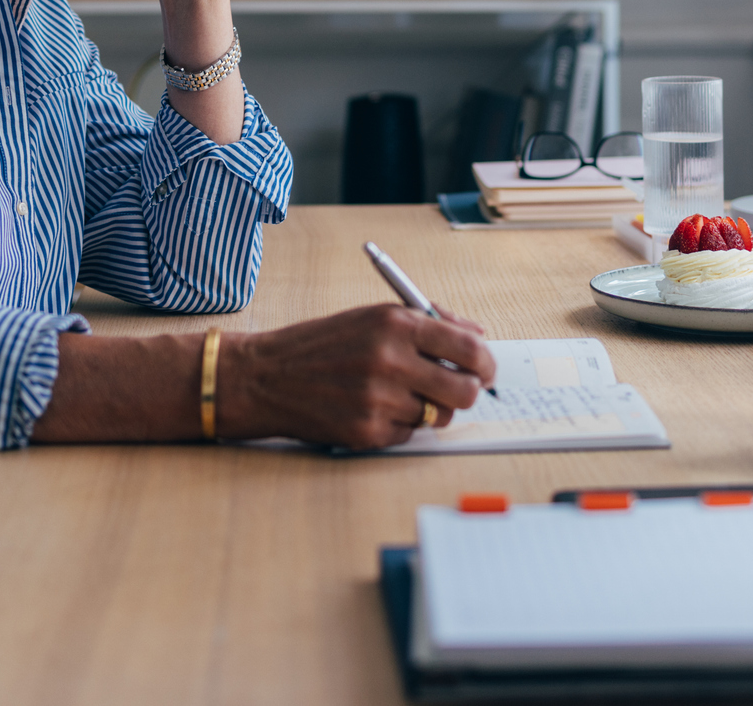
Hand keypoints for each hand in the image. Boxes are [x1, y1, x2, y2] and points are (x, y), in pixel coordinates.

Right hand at [215, 305, 498, 450]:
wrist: (267, 376)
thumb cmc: (324, 344)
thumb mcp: (374, 316)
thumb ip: (431, 323)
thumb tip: (479, 337)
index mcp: (396, 324)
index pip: (468, 348)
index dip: (485, 363)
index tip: (485, 370)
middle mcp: (390, 360)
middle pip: (464, 391)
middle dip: (466, 393)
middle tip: (454, 391)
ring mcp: (378, 399)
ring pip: (436, 415)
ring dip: (425, 408)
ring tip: (393, 393)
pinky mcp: (367, 431)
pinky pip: (408, 434)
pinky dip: (398, 425)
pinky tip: (370, 408)